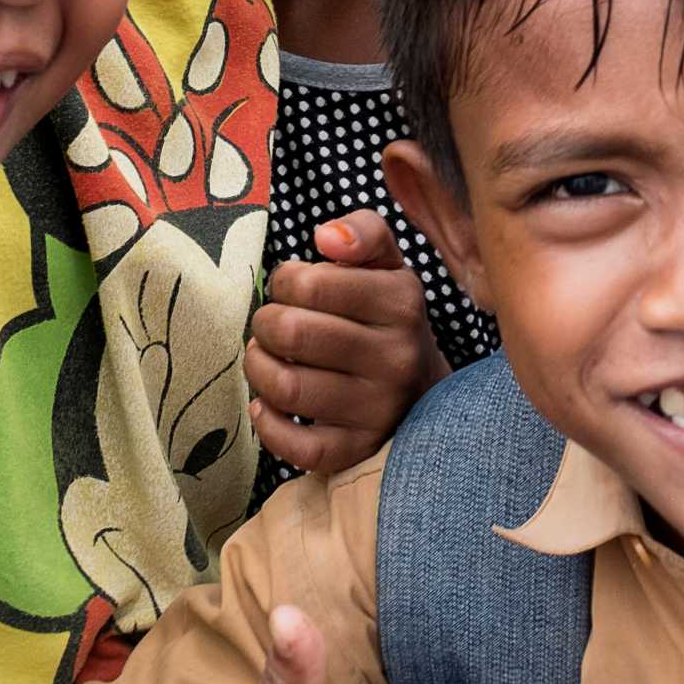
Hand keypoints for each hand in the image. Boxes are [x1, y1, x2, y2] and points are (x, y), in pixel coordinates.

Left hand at [246, 212, 451, 474]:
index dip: (284, 280)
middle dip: (265, 323)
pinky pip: (296, 446)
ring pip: (286, 388)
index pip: (310, 282)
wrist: (425, 389)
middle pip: (291, 333)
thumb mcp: (387, 264)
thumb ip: (362, 232)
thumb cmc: (389, 318)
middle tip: (272, 324)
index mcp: (401, 302)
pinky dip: (268, 423)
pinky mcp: (358, 450)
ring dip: (258, 368)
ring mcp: (379, 409)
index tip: (290, 287)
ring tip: (266, 357)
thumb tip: (326, 237)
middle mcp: (395, 357)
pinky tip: (268, 404)